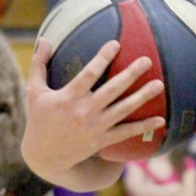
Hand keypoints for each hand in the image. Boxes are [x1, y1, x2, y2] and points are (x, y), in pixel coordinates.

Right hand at [22, 38, 165, 183]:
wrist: (45, 156)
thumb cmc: (40, 119)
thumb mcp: (34, 92)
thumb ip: (39, 65)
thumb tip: (44, 39)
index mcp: (68, 97)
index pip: (89, 74)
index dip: (103, 58)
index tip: (116, 43)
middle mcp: (84, 111)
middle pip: (112, 90)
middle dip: (131, 74)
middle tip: (147, 60)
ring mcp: (95, 127)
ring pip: (123, 110)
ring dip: (142, 97)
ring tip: (159, 84)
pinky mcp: (102, 140)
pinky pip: (126, 132)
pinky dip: (143, 127)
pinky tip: (161, 119)